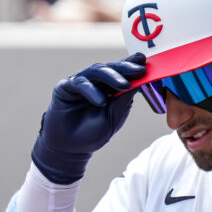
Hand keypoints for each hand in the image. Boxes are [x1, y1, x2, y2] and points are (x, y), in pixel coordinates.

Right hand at [32, 53, 145, 183]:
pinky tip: (101, 101)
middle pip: (111, 68)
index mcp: (110, 88)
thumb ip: (124, 100)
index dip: (133, 66)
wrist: (70, 149)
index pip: (122, 73)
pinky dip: (91, 91)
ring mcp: (80, 83)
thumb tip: (139, 82)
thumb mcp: (114, 117)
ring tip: (124, 85)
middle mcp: (95, 82)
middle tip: (139, 70)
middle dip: (126, 68)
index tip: (146, 63)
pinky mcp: (65, 87)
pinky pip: (79, 83)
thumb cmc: (93, 133)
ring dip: (112, 76)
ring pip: (96, 71)